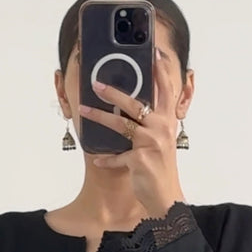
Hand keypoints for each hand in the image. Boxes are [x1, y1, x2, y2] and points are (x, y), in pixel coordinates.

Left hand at [79, 47, 184, 218]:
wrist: (166, 198)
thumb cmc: (161, 169)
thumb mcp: (161, 141)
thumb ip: (151, 123)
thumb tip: (134, 107)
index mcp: (167, 122)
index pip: (165, 90)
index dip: (160, 70)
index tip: (153, 52)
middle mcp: (160, 129)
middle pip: (136, 104)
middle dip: (114, 92)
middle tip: (96, 84)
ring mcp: (150, 144)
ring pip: (121, 125)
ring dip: (99, 117)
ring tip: (83, 110)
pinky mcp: (139, 161)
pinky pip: (117, 157)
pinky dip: (106, 159)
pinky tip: (98, 159)